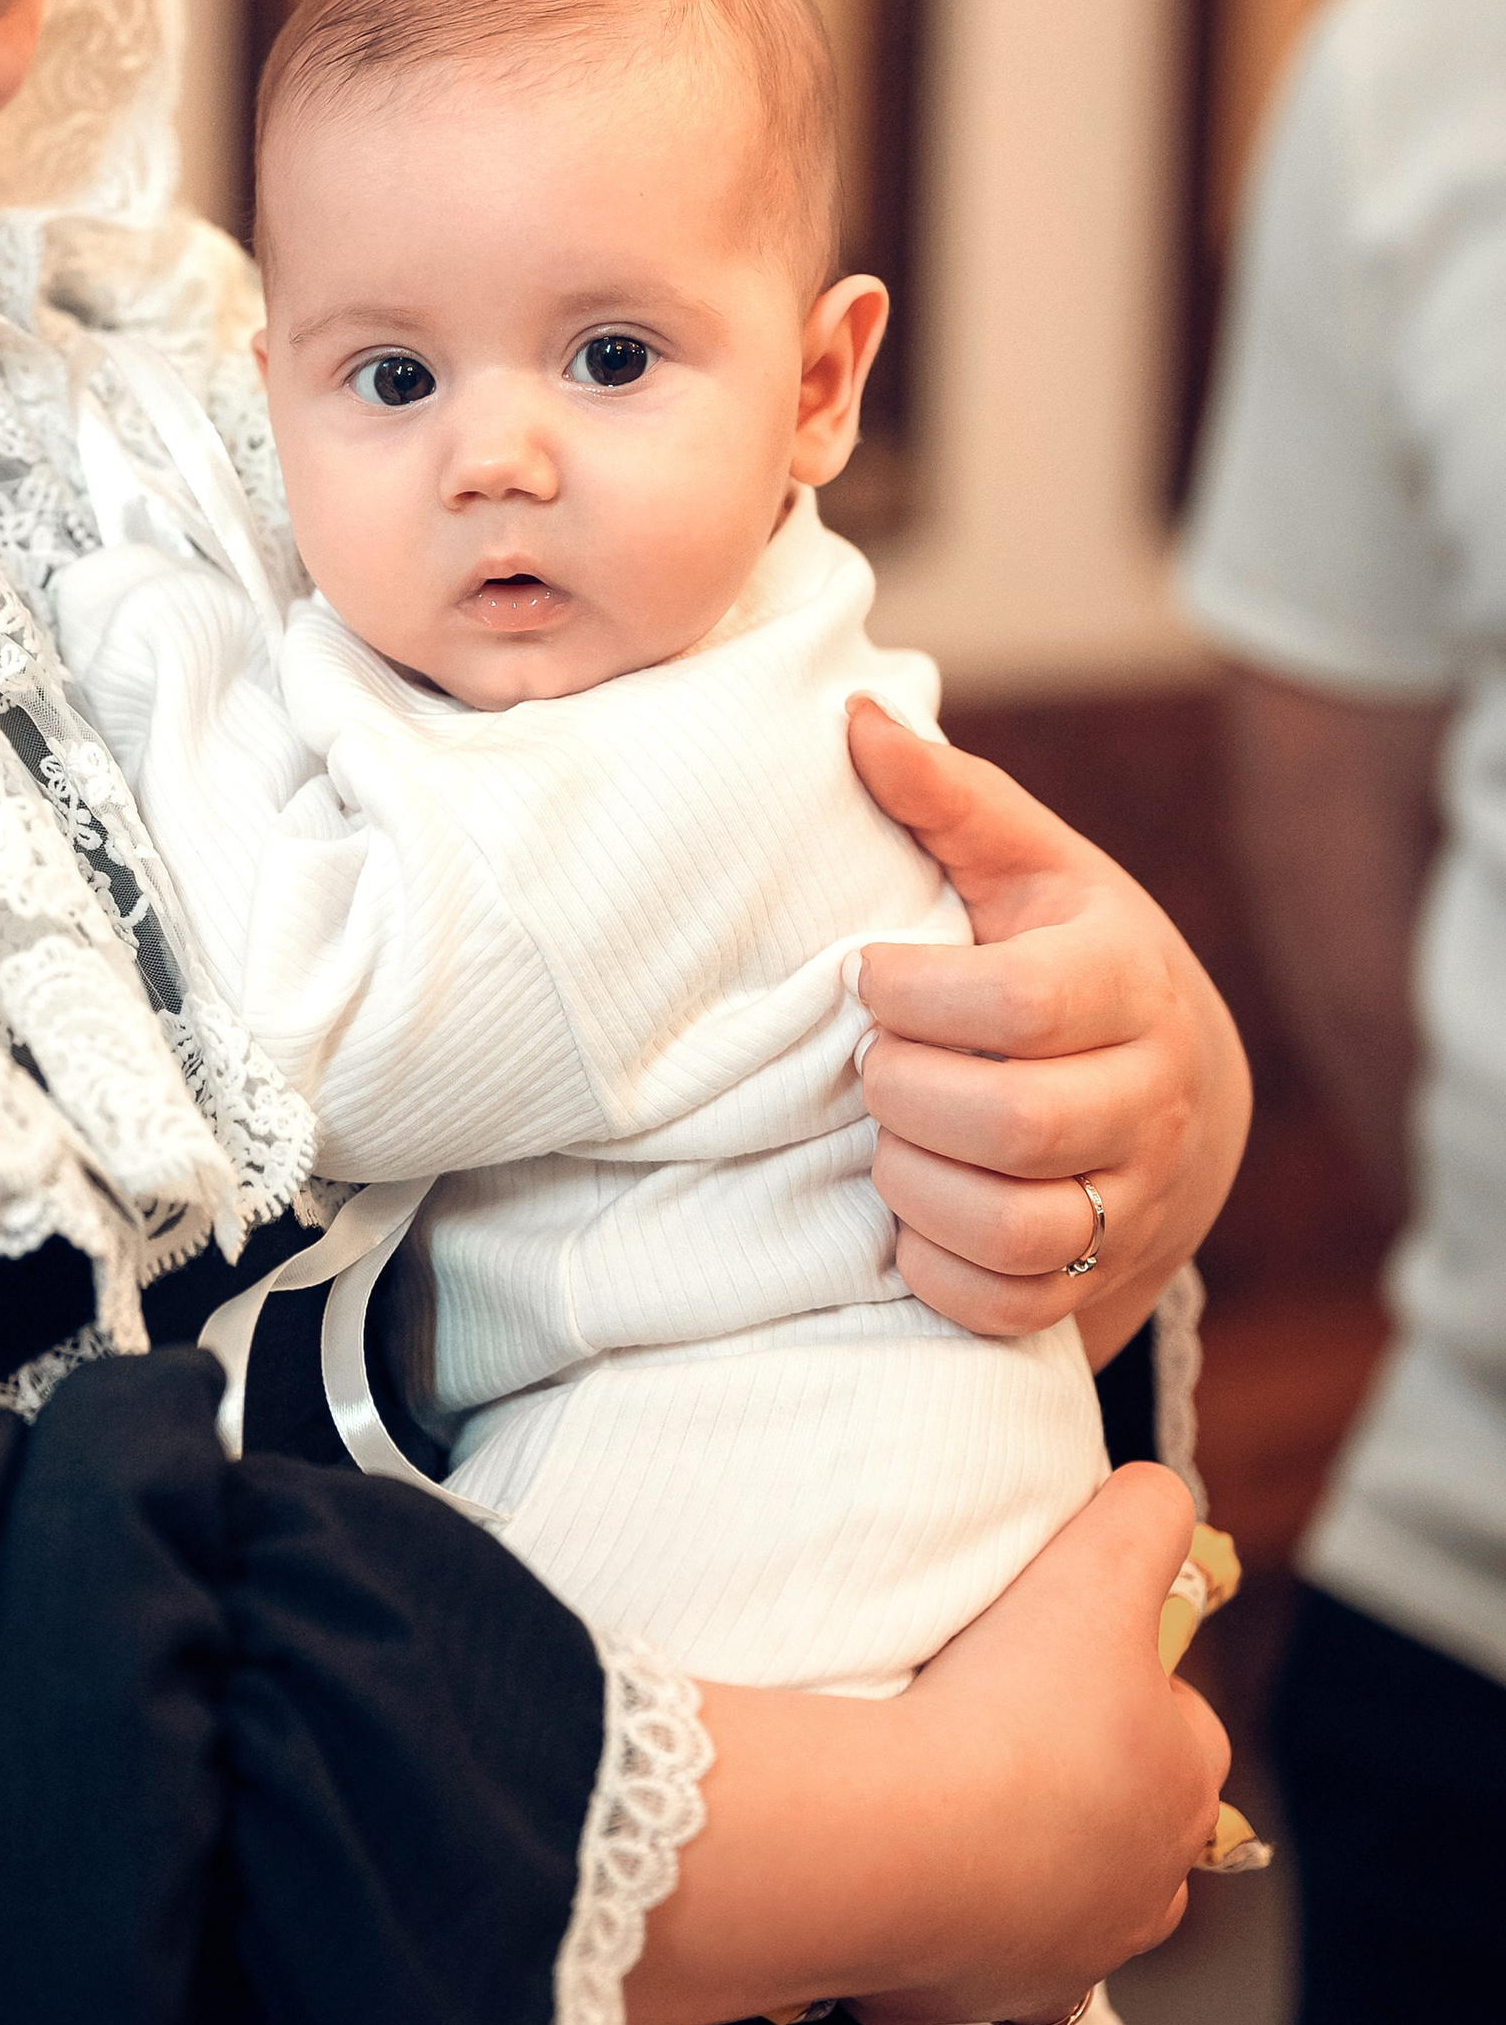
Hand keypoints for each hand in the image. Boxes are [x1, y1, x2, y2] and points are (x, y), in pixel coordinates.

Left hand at [845, 698, 1250, 1342]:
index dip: (913, 996)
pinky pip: (1008, 1305)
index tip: (868, 978)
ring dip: (912, 1185)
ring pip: (1016, 1226)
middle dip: (905, 1094)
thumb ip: (944, 797)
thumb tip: (856, 720)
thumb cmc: (1059, 950)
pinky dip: (937, 1268)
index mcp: (1125, 977)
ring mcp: (1136, 1195)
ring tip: (885, 1137)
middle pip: (1015, 1124)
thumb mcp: (1021, 864)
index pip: (1020, 1003)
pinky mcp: (1100, 1273)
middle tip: (870, 1065)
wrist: (1169, 1089)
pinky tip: (910, 1213)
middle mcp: (1153, 1093)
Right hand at [846, 1466, 1232, 2024]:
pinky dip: (950, 1928)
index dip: (1121, 1679)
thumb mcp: (1095, 1562)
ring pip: (1063, 1901)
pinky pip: (974, 1959)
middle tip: (994, 1731)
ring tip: (952, 1812)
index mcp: (1184, 1787)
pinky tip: (906, 1881)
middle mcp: (1145, 1887)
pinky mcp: (986, 1998)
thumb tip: (1159, 1498)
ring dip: (1022, 1864)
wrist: (907, 1843)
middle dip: (1078, 1787)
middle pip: (1126, 1825)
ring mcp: (1069, 1954)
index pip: (1179, 1724)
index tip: (1055, 1657)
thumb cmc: (1011, 1705)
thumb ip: (1145, 1515)